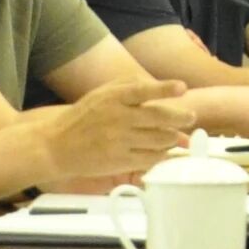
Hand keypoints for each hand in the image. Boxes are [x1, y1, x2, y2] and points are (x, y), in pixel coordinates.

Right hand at [34, 75, 194, 181]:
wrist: (57, 146)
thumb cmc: (83, 117)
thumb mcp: (101, 93)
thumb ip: (129, 86)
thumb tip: (161, 87)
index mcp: (112, 98)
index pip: (143, 90)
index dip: (164, 89)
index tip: (182, 88)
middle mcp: (117, 118)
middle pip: (158, 117)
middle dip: (181, 117)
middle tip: (191, 117)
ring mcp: (119, 141)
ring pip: (159, 139)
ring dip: (174, 137)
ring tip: (179, 136)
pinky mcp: (120, 161)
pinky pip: (151, 158)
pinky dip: (163, 155)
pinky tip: (168, 152)